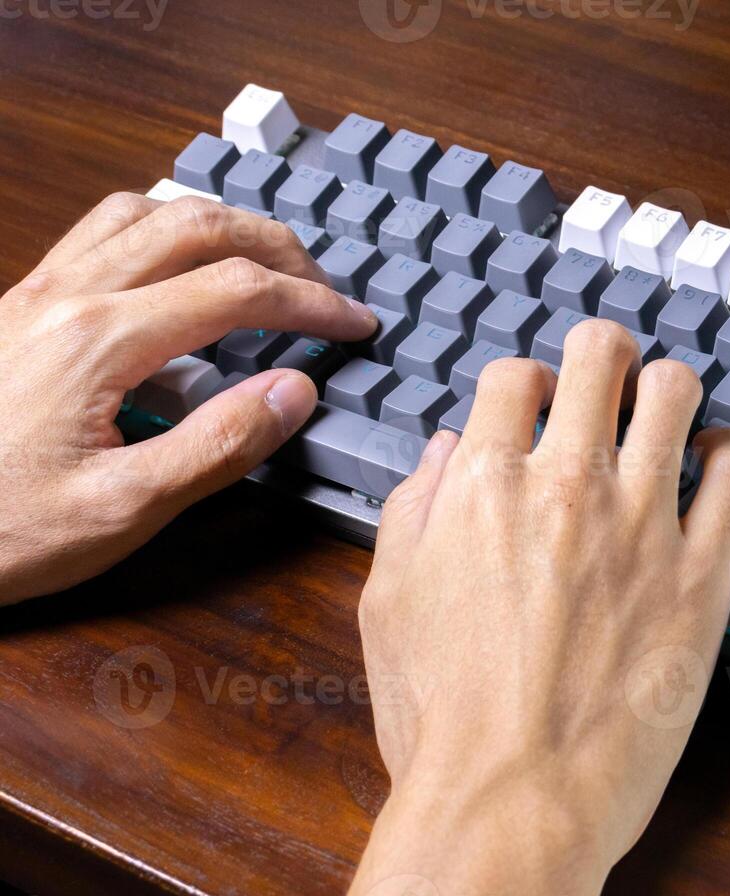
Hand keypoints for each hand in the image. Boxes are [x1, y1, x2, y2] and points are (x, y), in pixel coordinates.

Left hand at [0, 193, 376, 604]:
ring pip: (142, 211)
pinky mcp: (17, 305)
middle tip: (324, 286)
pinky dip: (161, 232)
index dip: (312, 302)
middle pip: (194, 224)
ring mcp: (34, 292)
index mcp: (99, 341)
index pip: (236, 290)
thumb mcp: (122, 510)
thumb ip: (218, 445)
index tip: (356, 325)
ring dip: (217, 224)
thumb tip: (295, 391)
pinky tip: (178, 274)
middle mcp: (65, 296)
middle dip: (277, 245)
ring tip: (262, 262)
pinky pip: (100, 233)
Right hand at [311, 320, 729, 895]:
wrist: (514, 803)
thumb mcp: (388, 605)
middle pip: (600, 355)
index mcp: (483, 488)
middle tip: (609, 381)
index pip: (515, 377)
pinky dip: (729, 452)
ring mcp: (644, 526)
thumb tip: (445, 452)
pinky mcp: (702, 575)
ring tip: (666, 414)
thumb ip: (415, 511)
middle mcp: (567, 488)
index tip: (539, 405)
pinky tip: (716, 463)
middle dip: (602, 354)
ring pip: (675, 392)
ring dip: (667, 389)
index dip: (527, 383)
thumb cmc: (443, 723)